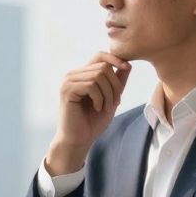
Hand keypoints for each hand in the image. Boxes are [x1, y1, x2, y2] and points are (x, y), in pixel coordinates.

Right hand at [46, 52, 130, 174]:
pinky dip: (100, 98)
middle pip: (103, 66)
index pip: (100, 56)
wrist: (78, 140)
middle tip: (115, 103)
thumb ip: (117, 82)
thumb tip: (128, 64)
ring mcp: (68, 81)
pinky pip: (91, 85)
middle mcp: (73, 75)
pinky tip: (97, 108)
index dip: (115, 59)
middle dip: (115, 85)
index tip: (126, 68)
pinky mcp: (67, 90)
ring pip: (99, 75)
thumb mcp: (111, 99)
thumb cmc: (92, 122)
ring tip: (106, 108)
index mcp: (82, 75)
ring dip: (109, 94)